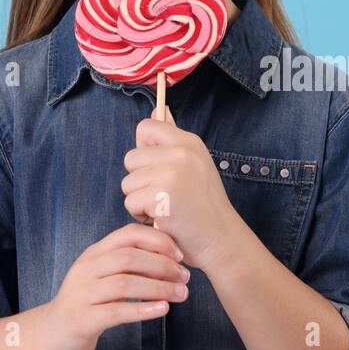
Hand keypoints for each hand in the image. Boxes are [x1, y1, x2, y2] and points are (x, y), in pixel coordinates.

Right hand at [39, 223, 190, 349]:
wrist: (52, 335)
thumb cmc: (88, 303)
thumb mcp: (103, 276)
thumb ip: (128, 263)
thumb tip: (171, 256)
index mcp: (94, 254)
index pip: (128, 234)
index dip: (158, 240)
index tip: (180, 254)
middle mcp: (86, 270)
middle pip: (128, 257)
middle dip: (163, 265)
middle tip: (185, 277)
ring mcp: (82, 295)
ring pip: (124, 284)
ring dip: (158, 288)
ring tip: (181, 294)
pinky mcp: (83, 320)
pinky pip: (116, 312)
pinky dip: (143, 309)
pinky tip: (163, 310)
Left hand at [121, 104, 244, 271]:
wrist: (220, 239)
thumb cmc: (203, 206)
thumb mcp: (194, 165)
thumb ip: (172, 141)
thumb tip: (158, 110)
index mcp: (189, 142)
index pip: (145, 128)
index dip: (144, 149)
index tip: (158, 168)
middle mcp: (181, 153)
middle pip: (131, 158)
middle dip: (140, 180)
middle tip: (164, 194)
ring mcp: (172, 174)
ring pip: (128, 182)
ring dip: (140, 200)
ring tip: (165, 207)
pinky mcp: (161, 196)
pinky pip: (131, 202)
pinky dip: (142, 215)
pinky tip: (163, 218)